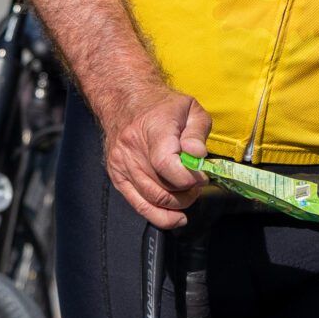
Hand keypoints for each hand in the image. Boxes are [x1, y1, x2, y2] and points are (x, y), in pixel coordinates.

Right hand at [103, 85, 211, 228]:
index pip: (166, 165)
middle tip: (198, 186)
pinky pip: (138, 204)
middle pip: (162, 188)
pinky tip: (175, 217)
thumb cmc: (162, 106)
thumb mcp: (190, 108)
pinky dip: (159, 216)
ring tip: (189, 194)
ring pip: (152, 200)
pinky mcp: (117, 176)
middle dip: (187, 193)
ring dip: (176, 205)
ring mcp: (121, 165)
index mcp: (153, 130)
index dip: (188, 178)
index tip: (202, 177)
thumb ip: (197, 132)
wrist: (124, 100)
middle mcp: (132, 149)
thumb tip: (197, 156)